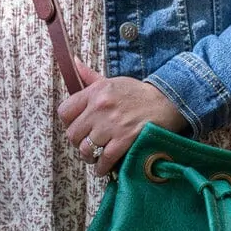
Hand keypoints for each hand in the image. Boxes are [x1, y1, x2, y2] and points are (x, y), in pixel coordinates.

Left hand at [58, 60, 189, 177]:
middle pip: (73, 134)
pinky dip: (102, 167)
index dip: (68, 123)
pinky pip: (105, 159)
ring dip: (89, 156)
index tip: (76, 127)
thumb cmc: (137, 93)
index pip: (65, 111)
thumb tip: (74, 62)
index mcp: (95, 92)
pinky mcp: (125, 139)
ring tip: (94, 157)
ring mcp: (112, 125)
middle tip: (86, 144)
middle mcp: (100, 108)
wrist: (166, 101)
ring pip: (86, 149)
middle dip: (78, 142)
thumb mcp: (112, 81)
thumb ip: (90, 77)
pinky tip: (103, 168)